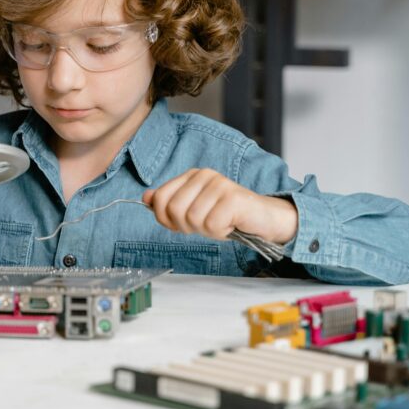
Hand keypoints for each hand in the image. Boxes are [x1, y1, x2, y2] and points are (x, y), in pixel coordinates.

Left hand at [142, 168, 297, 243]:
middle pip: (174, 210)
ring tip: (220, 223)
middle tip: (205, 225)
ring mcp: (219, 185)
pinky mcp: (233, 198)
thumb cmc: (227, 215)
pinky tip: (230, 224)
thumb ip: (170, 203)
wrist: (263, 218)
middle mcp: (204, 175)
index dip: (165, 218)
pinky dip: (220, 232)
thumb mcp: (194, 209)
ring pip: (193, 219)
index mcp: (191, 175)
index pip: (161, 198)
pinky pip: (212, 225)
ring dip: (206, 230)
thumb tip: (146, 198)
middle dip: (186, 226)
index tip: (180, 225)